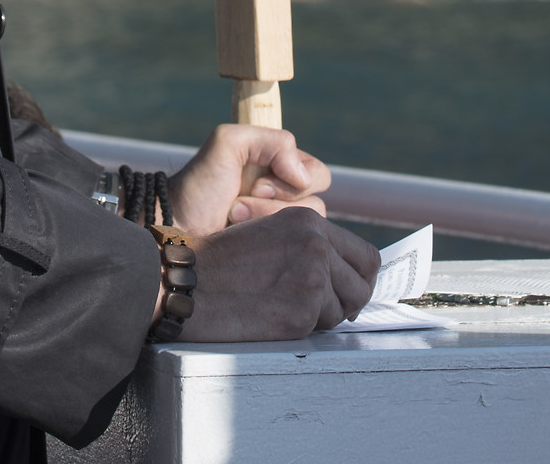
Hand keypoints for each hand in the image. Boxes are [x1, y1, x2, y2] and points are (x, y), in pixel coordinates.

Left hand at [168, 124, 333, 232]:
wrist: (176, 225)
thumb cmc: (199, 185)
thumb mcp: (228, 142)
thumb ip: (272, 140)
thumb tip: (302, 176)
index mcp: (281, 169)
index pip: (317, 173)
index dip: (290, 178)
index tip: (255, 181)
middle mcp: (285, 199)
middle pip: (315, 201)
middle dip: (276, 201)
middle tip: (240, 200)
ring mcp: (281, 228)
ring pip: (305, 226)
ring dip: (264, 217)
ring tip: (233, 216)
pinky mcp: (276, 253)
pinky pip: (294, 248)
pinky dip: (265, 237)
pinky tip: (238, 232)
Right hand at [174, 207, 379, 341]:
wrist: (186, 282)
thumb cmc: (220, 263)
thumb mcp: (269, 234)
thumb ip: (307, 246)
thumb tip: (342, 273)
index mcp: (308, 221)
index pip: (363, 253)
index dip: (359, 276)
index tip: (346, 289)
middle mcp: (316, 244)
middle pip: (364, 282)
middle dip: (350, 299)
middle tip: (327, 309)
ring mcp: (312, 276)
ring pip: (345, 307)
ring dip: (323, 315)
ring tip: (287, 309)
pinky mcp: (303, 310)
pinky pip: (322, 327)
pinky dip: (303, 328)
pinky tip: (274, 317)